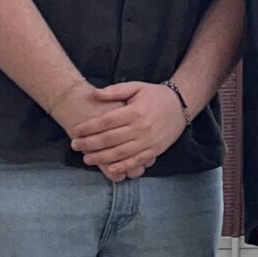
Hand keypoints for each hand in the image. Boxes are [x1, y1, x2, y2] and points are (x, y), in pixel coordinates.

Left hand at [66, 80, 189, 181]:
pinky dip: (123, 167)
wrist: (181, 106)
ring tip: (86, 159)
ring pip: (121, 153)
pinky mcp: (155, 151)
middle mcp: (141, 127)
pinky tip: (110, 169)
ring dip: (102, 158)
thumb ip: (115, 91)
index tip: (76, 131)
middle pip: (110, 138)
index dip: (89, 127)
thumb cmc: (156, 96)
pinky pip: (137, 161)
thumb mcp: (136, 87)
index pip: (106, 121)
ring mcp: (148, 141)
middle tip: (75, 145)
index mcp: (135, 111)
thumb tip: (94, 94)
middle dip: (90, 144)